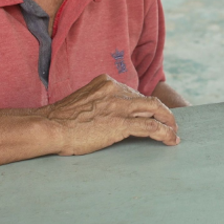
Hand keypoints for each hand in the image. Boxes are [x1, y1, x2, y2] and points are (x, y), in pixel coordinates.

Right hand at [43, 74, 179, 155]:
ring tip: (174, 133)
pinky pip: (150, 127)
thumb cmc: (60, 120)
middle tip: (171, 124)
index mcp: (106, 83)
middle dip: (163, 113)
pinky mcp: (121, 123)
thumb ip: (99, 103)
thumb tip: (108, 116)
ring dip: (168, 122)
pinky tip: (170, 140)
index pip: (134, 94)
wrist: (49, 126)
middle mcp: (116, 90)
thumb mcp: (83, 102)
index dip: (146, 106)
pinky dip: (164, 133)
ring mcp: (119, 106)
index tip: (153, 115)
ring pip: (155, 110)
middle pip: (148, 100)